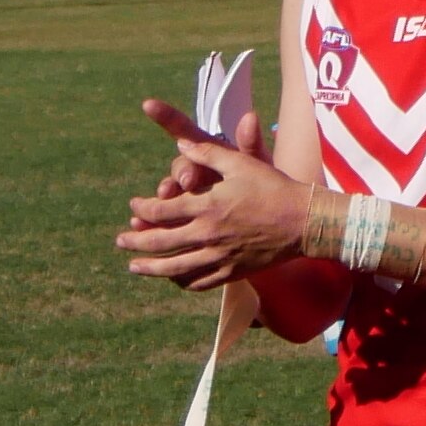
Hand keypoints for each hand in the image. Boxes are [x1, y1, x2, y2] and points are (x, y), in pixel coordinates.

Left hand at [119, 100, 317, 288]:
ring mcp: (219, 257)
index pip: (163, 210)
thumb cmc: (274, 187)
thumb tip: (180, 144)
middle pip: (161, 242)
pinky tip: (172, 278)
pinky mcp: (232, 272)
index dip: (144, 208)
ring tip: (134, 267)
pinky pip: (198, 281)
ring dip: (150, 267)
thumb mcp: (242, 163)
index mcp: (208, 206)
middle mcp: (209, 234)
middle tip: (121, 240)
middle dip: (136, 241)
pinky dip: (181, 281)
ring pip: (174, 268)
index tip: (134, 206)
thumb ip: (209, 154)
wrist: (305, 221)